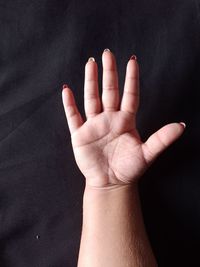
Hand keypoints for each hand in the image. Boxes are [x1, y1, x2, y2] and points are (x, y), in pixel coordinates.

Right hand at [62, 49, 184, 189]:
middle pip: (109, 91)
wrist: (111, 183)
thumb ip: (162, 139)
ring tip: (90, 64)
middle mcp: (110, 119)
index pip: (130, 95)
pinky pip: (73, 116)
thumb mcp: (147, 154)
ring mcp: (94, 125)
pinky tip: (67, 90)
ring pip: (91, 98)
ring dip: (90, 81)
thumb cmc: (129, 169)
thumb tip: (182, 126)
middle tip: (107, 53)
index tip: (132, 60)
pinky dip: (69, 104)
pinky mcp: (80, 134)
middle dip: (109, 73)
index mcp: (126, 121)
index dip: (131, 78)